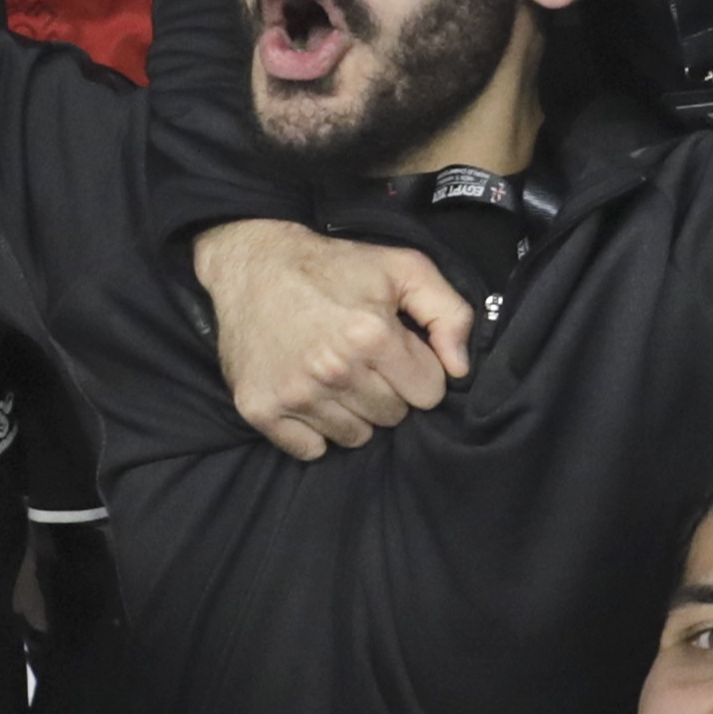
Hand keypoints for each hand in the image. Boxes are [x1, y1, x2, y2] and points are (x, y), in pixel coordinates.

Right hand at [197, 217, 472, 459]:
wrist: (253, 264)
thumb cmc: (334, 266)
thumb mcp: (403, 268)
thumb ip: (449, 313)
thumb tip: (459, 369)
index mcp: (372, 336)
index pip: (429, 393)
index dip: (417, 370)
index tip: (396, 352)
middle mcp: (334, 371)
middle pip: (393, 417)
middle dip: (387, 390)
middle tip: (362, 359)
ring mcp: (295, 394)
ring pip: (356, 437)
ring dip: (353, 411)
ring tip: (335, 373)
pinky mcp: (261, 409)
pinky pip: (311, 449)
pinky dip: (314, 430)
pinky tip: (309, 393)